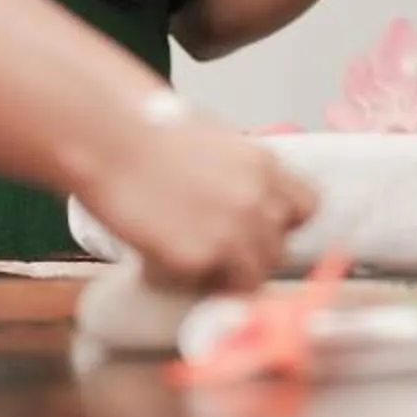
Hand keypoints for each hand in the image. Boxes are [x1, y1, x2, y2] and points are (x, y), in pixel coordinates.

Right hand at [79, 110, 318, 292]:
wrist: (109, 136)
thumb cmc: (147, 129)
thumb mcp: (215, 142)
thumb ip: (239, 176)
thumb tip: (240, 202)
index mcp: (265, 166)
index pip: (307, 209)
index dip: (282, 223)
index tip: (261, 228)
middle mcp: (258, 201)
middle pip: (277, 251)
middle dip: (248, 255)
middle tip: (213, 250)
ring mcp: (232, 233)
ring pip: (249, 279)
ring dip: (221, 275)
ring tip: (184, 256)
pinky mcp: (199, 258)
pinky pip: (203, 287)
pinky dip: (180, 279)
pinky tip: (155, 257)